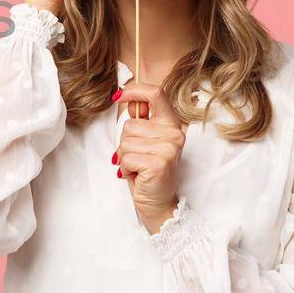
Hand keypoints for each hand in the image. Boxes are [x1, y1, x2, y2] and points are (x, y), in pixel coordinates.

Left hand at [113, 81, 185, 233]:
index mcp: (172, 124)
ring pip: (125, 141)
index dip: (135, 90)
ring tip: (137, 166)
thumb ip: (139, 120)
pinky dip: (125, 168)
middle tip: (137, 157)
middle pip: (130, 124)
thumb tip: (126, 100)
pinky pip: (126, 157)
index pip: (156, 93)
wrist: (158, 202)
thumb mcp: (145, 141)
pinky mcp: (159, 163)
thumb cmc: (148, 170)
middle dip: (125, 142)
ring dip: (124, 156)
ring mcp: (169, 149)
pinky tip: (137, 175)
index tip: (119, 96)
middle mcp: (174, 134)